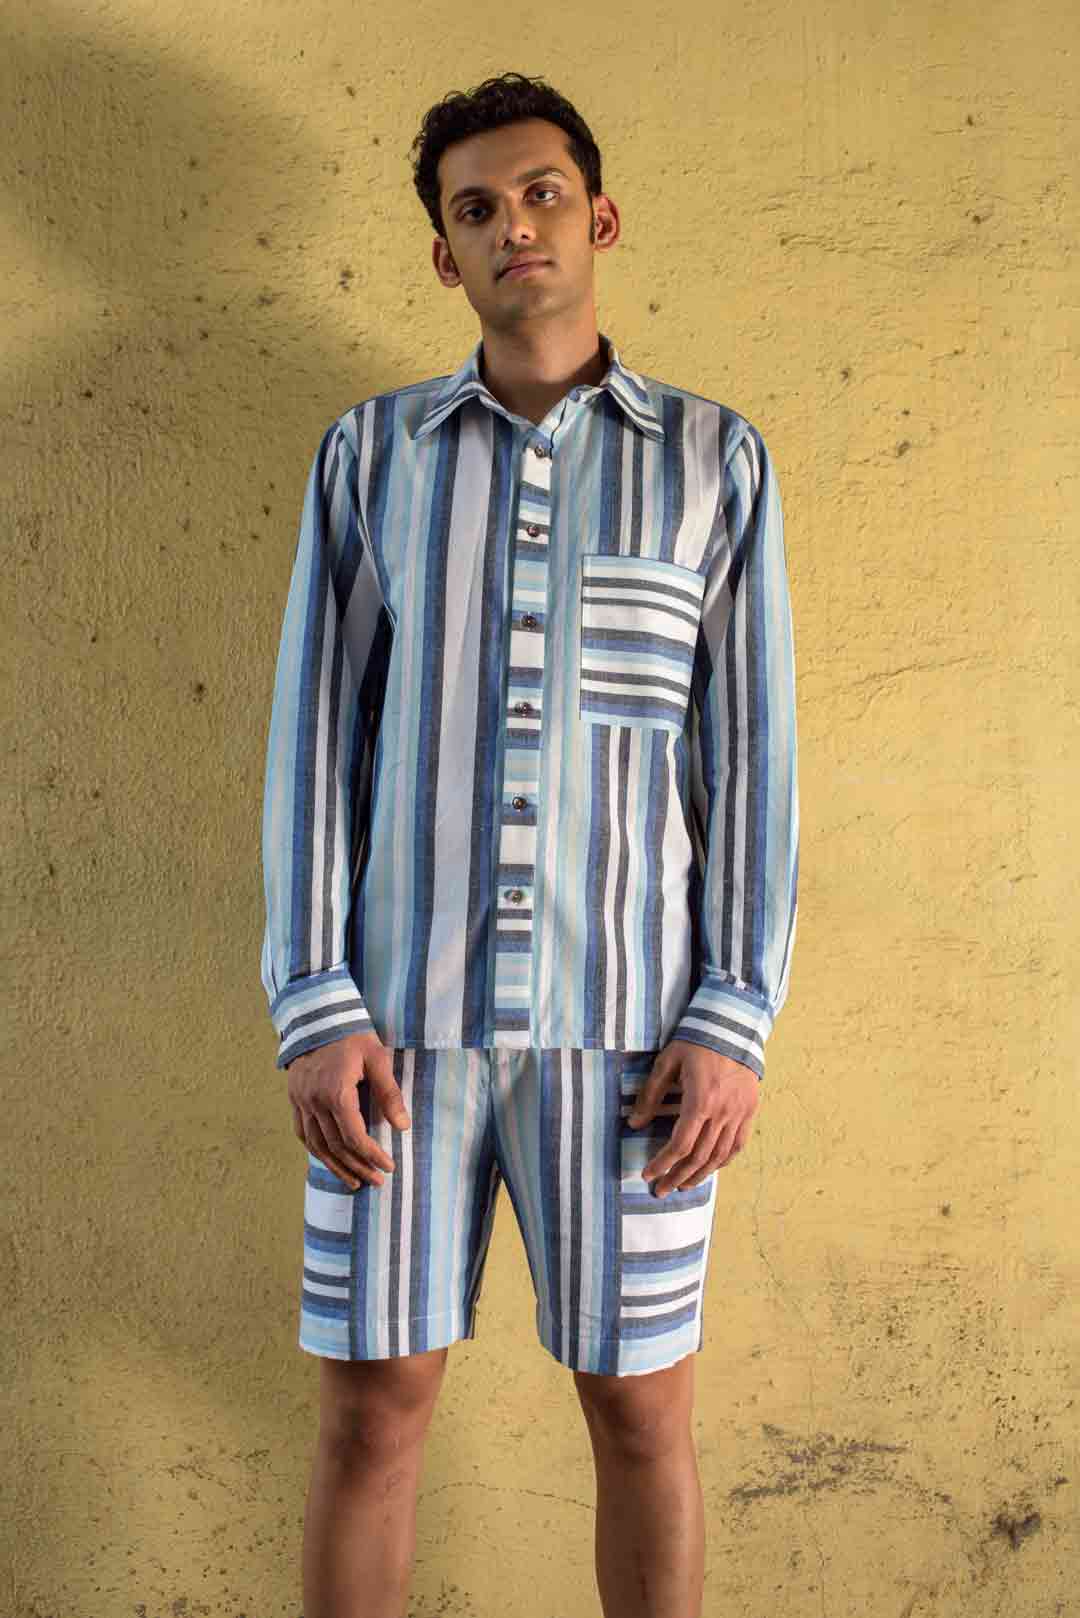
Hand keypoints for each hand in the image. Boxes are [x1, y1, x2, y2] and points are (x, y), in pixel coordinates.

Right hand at [286, 1032, 411, 1190]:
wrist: (318, 1016)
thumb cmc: (352, 1036)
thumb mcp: (377, 1058)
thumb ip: (389, 1093)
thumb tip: (403, 1126)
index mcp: (336, 1092)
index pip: (354, 1137)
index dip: (372, 1156)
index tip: (388, 1167)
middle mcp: (315, 1101)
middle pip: (336, 1146)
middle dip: (358, 1167)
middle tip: (377, 1181)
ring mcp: (301, 1101)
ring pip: (316, 1145)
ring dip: (336, 1166)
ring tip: (355, 1181)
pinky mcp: (295, 1098)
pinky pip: (303, 1133)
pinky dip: (316, 1151)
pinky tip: (329, 1160)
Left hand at [627, 1040, 759, 1194]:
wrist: (733, 1027)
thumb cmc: (696, 1042)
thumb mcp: (667, 1062)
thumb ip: (651, 1094)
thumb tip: (634, 1124)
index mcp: (701, 1099)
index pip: (681, 1144)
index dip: (663, 1163)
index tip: (648, 1174)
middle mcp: (723, 1111)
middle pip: (699, 1156)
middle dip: (677, 1176)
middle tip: (661, 1190)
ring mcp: (739, 1113)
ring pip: (719, 1155)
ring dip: (700, 1175)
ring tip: (682, 1186)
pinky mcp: (749, 1110)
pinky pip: (738, 1145)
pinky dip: (723, 1161)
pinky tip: (710, 1169)